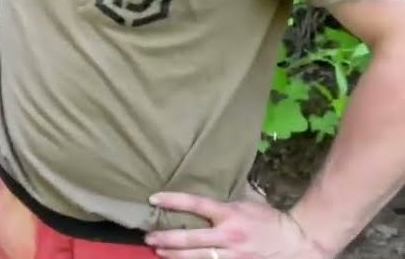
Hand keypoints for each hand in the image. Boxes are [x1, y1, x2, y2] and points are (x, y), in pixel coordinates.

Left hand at [144, 191, 330, 258]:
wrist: (297, 243)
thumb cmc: (270, 220)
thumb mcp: (247, 203)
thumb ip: (224, 203)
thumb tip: (203, 192)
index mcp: (230, 214)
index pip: (196, 204)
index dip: (173, 201)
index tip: (153, 199)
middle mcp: (229, 235)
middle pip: (189, 238)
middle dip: (166, 238)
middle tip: (148, 236)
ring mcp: (233, 255)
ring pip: (196, 257)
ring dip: (174, 254)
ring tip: (158, 250)